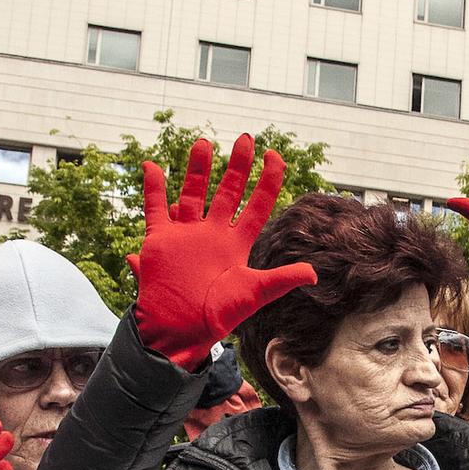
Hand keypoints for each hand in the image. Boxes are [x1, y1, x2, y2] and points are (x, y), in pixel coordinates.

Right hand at [130, 134, 313, 369]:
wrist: (180, 330)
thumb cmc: (218, 316)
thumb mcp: (254, 293)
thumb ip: (281, 279)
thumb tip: (315, 273)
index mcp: (237, 244)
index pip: (257, 205)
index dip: (268, 181)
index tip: (274, 155)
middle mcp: (213, 234)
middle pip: (227, 192)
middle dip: (236, 166)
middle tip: (245, 139)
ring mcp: (186, 235)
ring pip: (192, 193)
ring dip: (197, 170)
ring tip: (203, 143)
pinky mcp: (160, 240)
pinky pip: (155, 208)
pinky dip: (153, 188)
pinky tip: (153, 165)